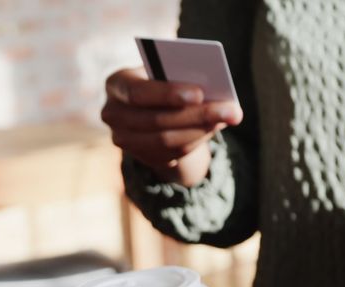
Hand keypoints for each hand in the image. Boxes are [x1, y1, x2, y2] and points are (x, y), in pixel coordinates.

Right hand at [101, 67, 242, 186]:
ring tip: (230, 117)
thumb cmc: (161, 79)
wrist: (151, 106)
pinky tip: (216, 128)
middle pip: (155, 120)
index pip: (137, 92)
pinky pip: (170, 154)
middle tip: (232, 110)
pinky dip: (196, 140)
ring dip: (201, 130)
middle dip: (197, 115)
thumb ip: (180, 76)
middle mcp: (112, 113)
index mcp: (117, 84)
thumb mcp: (165, 71)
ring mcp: (122, 138)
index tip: (199, 93)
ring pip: (165, 141)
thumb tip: (215, 91)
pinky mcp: (138, 156)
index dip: (167, 94)